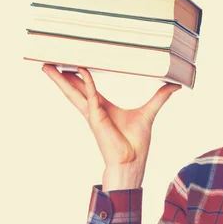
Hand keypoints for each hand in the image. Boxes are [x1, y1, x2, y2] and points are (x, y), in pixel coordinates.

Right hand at [41, 64, 181, 189]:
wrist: (132, 161)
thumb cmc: (136, 142)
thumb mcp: (150, 112)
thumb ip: (160, 97)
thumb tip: (175, 85)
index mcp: (103, 107)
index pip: (87, 87)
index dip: (79, 76)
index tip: (72, 63)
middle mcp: (94, 109)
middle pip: (73, 88)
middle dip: (60, 76)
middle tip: (48, 62)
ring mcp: (92, 113)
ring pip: (73, 92)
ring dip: (60, 79)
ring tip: (47, 67)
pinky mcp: (97, 117)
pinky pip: (91, 95)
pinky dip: (87, 82)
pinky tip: (80, 69)